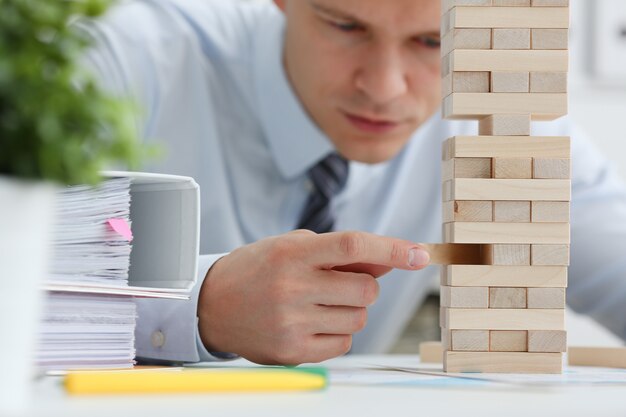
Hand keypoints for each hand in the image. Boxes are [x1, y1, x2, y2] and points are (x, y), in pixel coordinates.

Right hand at [197, 230, 429, 364]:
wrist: (213, 305)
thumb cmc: (257, 270)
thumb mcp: (292, 247)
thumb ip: (340, 252)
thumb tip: (388, 260)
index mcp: (292, 254)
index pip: (353, 246)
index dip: (392, 248)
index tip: (420, 254)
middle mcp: (292, 287)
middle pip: (366, 289)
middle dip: (363, 285)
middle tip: (338, 283)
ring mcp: (292, 323)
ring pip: (358, 318)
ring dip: (351, 309)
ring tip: (319, 303)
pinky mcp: (292, 351)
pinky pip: (344, 344)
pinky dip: (339, 333)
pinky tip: (313, 322)